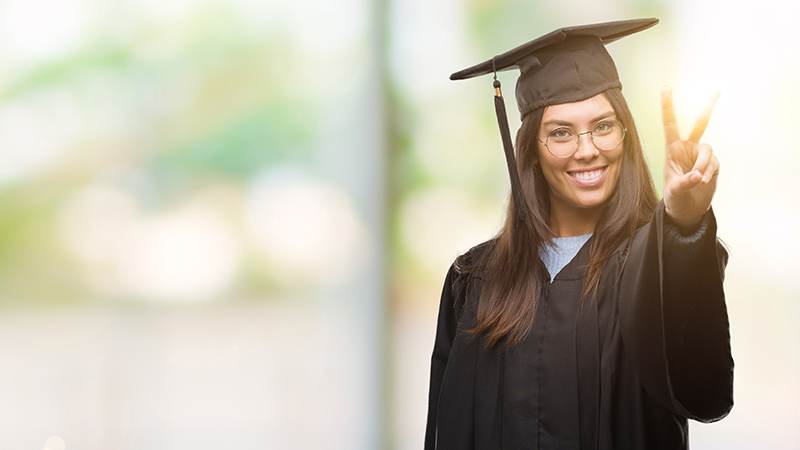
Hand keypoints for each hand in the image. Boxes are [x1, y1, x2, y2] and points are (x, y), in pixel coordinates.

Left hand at [661, 86, 719, 227]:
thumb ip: (685, 183)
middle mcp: (687, 148)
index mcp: (672, 149)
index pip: (670, 124)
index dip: (668, 106)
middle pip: (699, 124)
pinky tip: (703, 183)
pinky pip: (714, 164)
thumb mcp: (674, 192)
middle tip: (716, 89)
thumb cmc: (674, 198)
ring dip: (704, 164)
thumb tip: (698, 176)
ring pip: (708, 150)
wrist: (686, 210)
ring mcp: (700, 156)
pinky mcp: (712, 165)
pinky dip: (709, 173)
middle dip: (707, 107)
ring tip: (698, 179)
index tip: (666, 88)